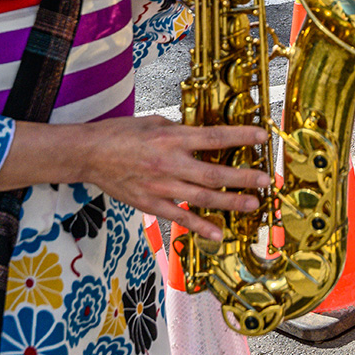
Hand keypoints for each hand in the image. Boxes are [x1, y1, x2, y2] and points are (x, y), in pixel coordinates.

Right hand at [0, 118, 272, 240]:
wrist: (89, 154)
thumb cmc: (119, 133)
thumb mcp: (153, 121)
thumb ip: (179, 130)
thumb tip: (200, 136)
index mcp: (172, 137)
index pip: (215, 137)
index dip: (241, 136)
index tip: (262, 136)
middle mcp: (170, 163)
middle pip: (215, 172)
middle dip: (243, 176)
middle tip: (265, 180)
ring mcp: (162, 186)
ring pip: (203, 197)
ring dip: (230, 201)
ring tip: (253, 204)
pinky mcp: (152, 203)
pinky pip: (180, 217)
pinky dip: (200, 226)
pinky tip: (218, 233)